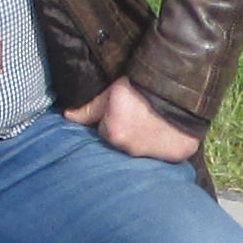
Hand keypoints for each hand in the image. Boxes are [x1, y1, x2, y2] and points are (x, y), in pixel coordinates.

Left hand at [65, 77, 202, 161]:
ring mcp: (154, 155)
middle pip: (125, 144)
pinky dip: (167, 146)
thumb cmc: (139, 87)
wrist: (176, 86)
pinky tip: (170, 132)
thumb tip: (67, 116)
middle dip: (130, 133)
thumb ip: (88, 110)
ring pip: (145, 151)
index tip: (126, 110)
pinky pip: (167, 155)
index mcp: (112, 135)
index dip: (115, 120)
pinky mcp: (175, 156)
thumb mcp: (110, 94)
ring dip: (148, 141)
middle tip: (141, 116)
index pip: (107, 132)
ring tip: (156, 123)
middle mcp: (130, 150)